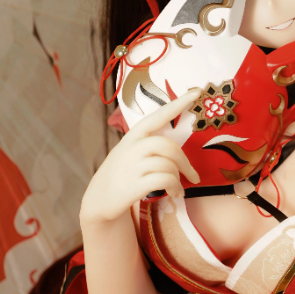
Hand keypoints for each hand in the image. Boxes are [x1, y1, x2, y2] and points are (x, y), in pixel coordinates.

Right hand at [81, 91, 200, 225]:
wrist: (98, 201)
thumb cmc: (121, 175)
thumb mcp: (129, 153)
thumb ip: (147, 144)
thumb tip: (176, 146)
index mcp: (132, 136)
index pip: (157, 116)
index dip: (177, 104)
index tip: (196, 92)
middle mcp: (131, 148)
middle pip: (168, 146)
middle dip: (185, 162)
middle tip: (193, 176)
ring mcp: (131, 166)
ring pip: (169, 165)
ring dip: (179, 179)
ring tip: (177, 189)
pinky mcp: (134, 185)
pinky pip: (165, 180)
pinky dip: (175, 188)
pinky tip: (174, 194)